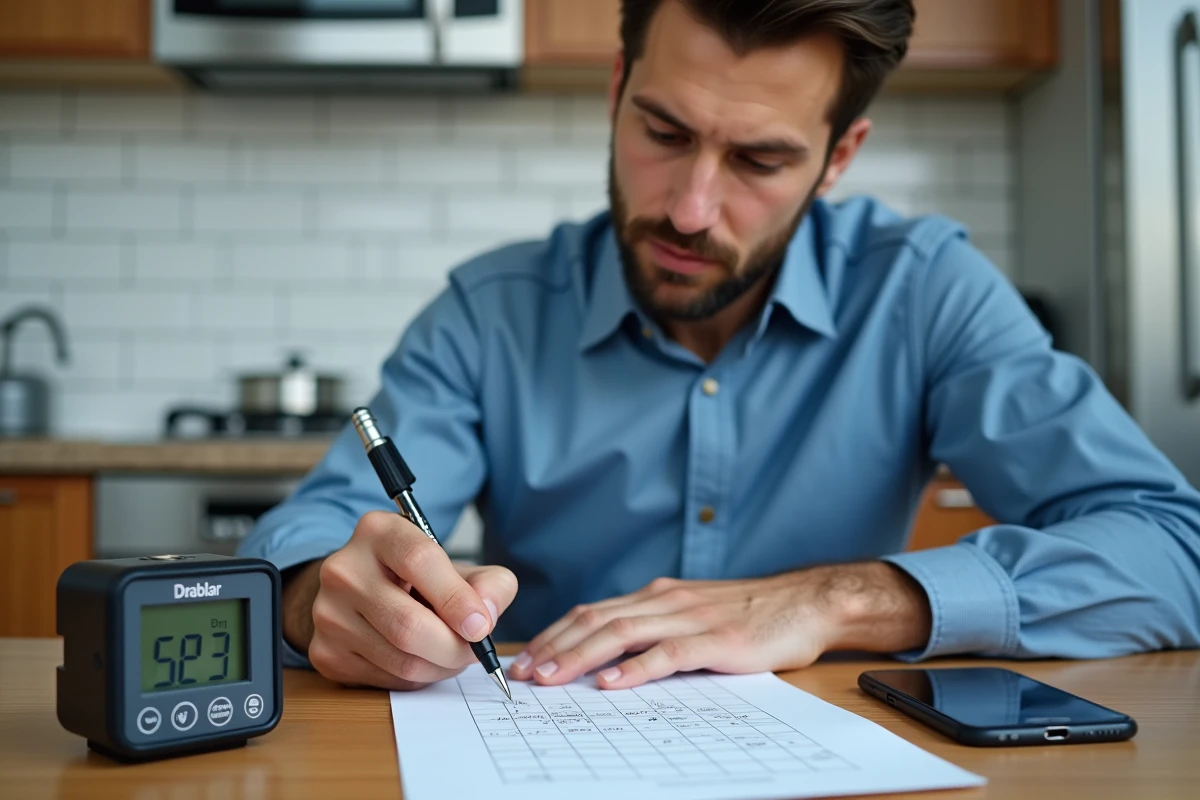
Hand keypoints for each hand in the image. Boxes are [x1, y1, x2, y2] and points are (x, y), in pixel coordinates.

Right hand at [284, 511, 517, 690]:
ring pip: (399, 659)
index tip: (482, 626)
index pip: (420, 560)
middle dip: (453, 647)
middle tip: (474, 651)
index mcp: (378, 531)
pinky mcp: (325, 652)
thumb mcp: (458, 566)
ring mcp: (328, 613)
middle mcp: (344, 569)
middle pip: (407, 624)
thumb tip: (486, 616)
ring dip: (439, 667)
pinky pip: (384, 680)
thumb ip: (489, 584)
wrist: (359, 590)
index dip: (456, 599)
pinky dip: (416, 679)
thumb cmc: (416, 578)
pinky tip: (422, 660)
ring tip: (452, 654)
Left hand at [508, 563, 929, 688]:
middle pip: (597, 621)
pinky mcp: (717, 638)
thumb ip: (656, 630)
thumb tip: (610, 660)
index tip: (526, 659)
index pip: (593, 612)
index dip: (556, 634)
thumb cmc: (750, 615)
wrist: (806, 602)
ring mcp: (690, 617)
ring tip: (551, 678)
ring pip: (622, 633)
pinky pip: (668, 653)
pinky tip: (612, 683)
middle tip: (523, 675)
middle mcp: (665, 600)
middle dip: (555, 648)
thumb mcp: (693, 616)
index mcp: (657, 596)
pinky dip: (636, 668)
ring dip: (580, 656)